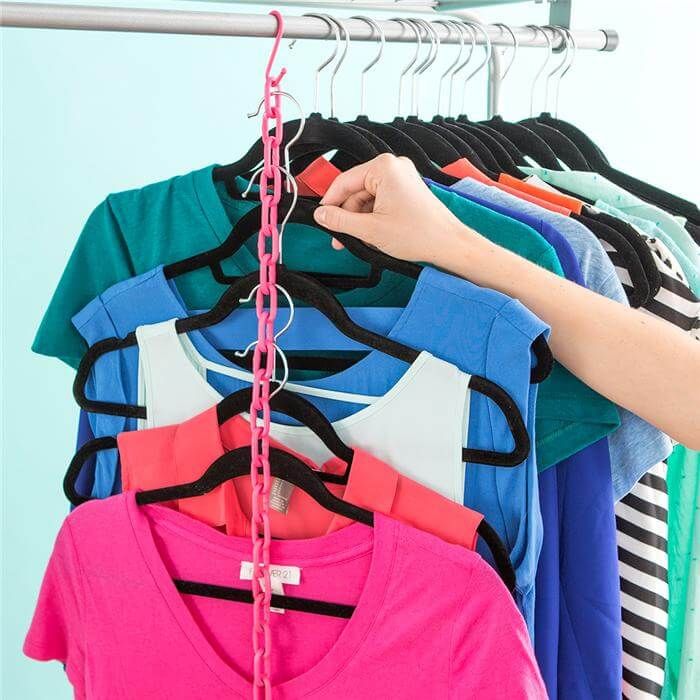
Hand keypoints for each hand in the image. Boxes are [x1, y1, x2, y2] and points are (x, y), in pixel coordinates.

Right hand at [313, 154, 470, 263]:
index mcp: (384, 167)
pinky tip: (370, 235)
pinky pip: (379, 202)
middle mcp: (393, 168)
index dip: (329, 203)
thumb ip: (340, 220)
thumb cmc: (419, 233)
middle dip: (346, 216)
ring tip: (357, 241)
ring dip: (359, 220)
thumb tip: (321, 215)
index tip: (320, 218)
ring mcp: (401, 179)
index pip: (344, 182)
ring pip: (366, 199)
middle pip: (355, 191)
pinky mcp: (406, 191)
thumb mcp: (370, 229)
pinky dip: (372, 218)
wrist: (447, 244)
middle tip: (339, 238)